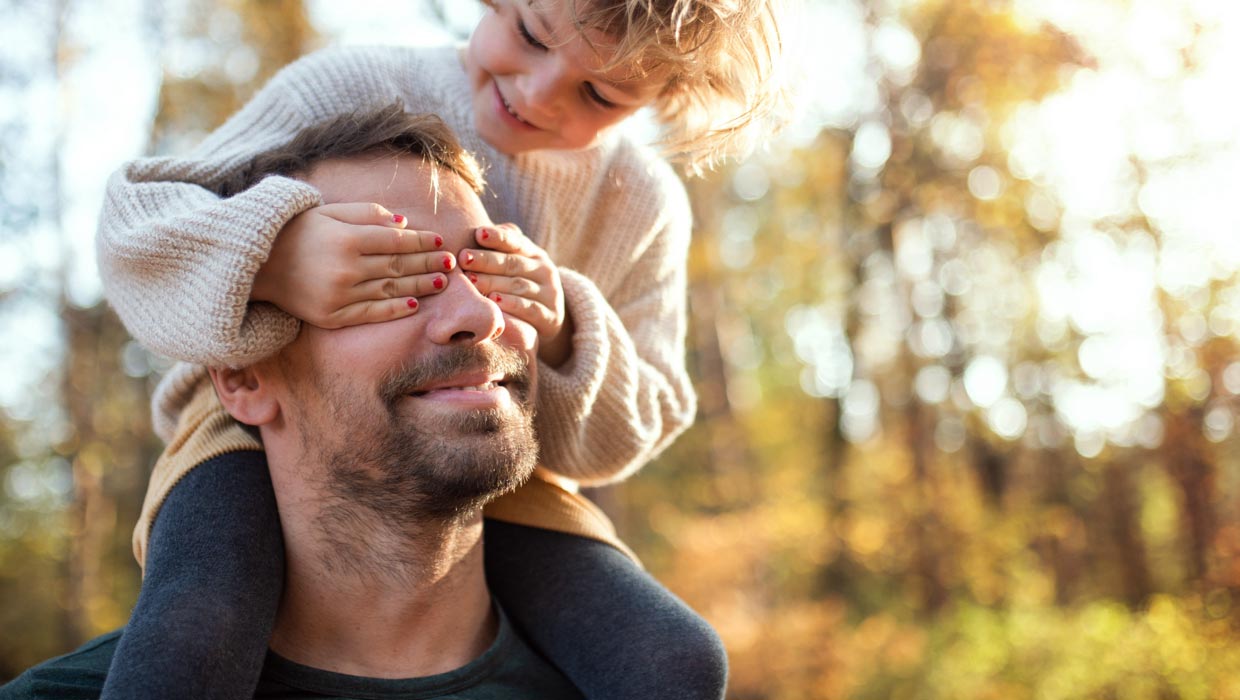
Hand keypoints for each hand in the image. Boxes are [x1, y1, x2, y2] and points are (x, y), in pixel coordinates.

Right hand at [252, 203, 455, 327]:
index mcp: (347, 239)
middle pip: (399, 266)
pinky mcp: (332, 316)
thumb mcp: (328, 212)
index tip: (439, 241)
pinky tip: (415, 305)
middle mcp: (346, 268)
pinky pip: (372, 313)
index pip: (396, 241)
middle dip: (428, 262)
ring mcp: (339, 295)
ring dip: (420, 286)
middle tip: (450, 261)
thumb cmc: (297, 232)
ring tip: (442, 281)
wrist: (257, 265)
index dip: (421, 241)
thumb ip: (366, 214)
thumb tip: (403, 223)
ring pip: (391, 290)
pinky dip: (396, 310)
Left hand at [460, 223, 571, 366]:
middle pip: (513, 264)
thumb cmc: (519, 285)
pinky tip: (494, 304)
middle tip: (464, 259)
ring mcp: (549, 294)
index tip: (478, 233)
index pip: (516, 242)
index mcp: (534, 254)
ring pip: (519, 286)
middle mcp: (544, 271)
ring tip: (472, 281)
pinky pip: (530, 310)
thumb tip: (481, 231)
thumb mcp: (516, 264)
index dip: (498, 237)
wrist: (548, 318)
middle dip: (487, 261)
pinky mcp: (550, 317)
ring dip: (494, 283)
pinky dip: (512, 306)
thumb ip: (501, 248)